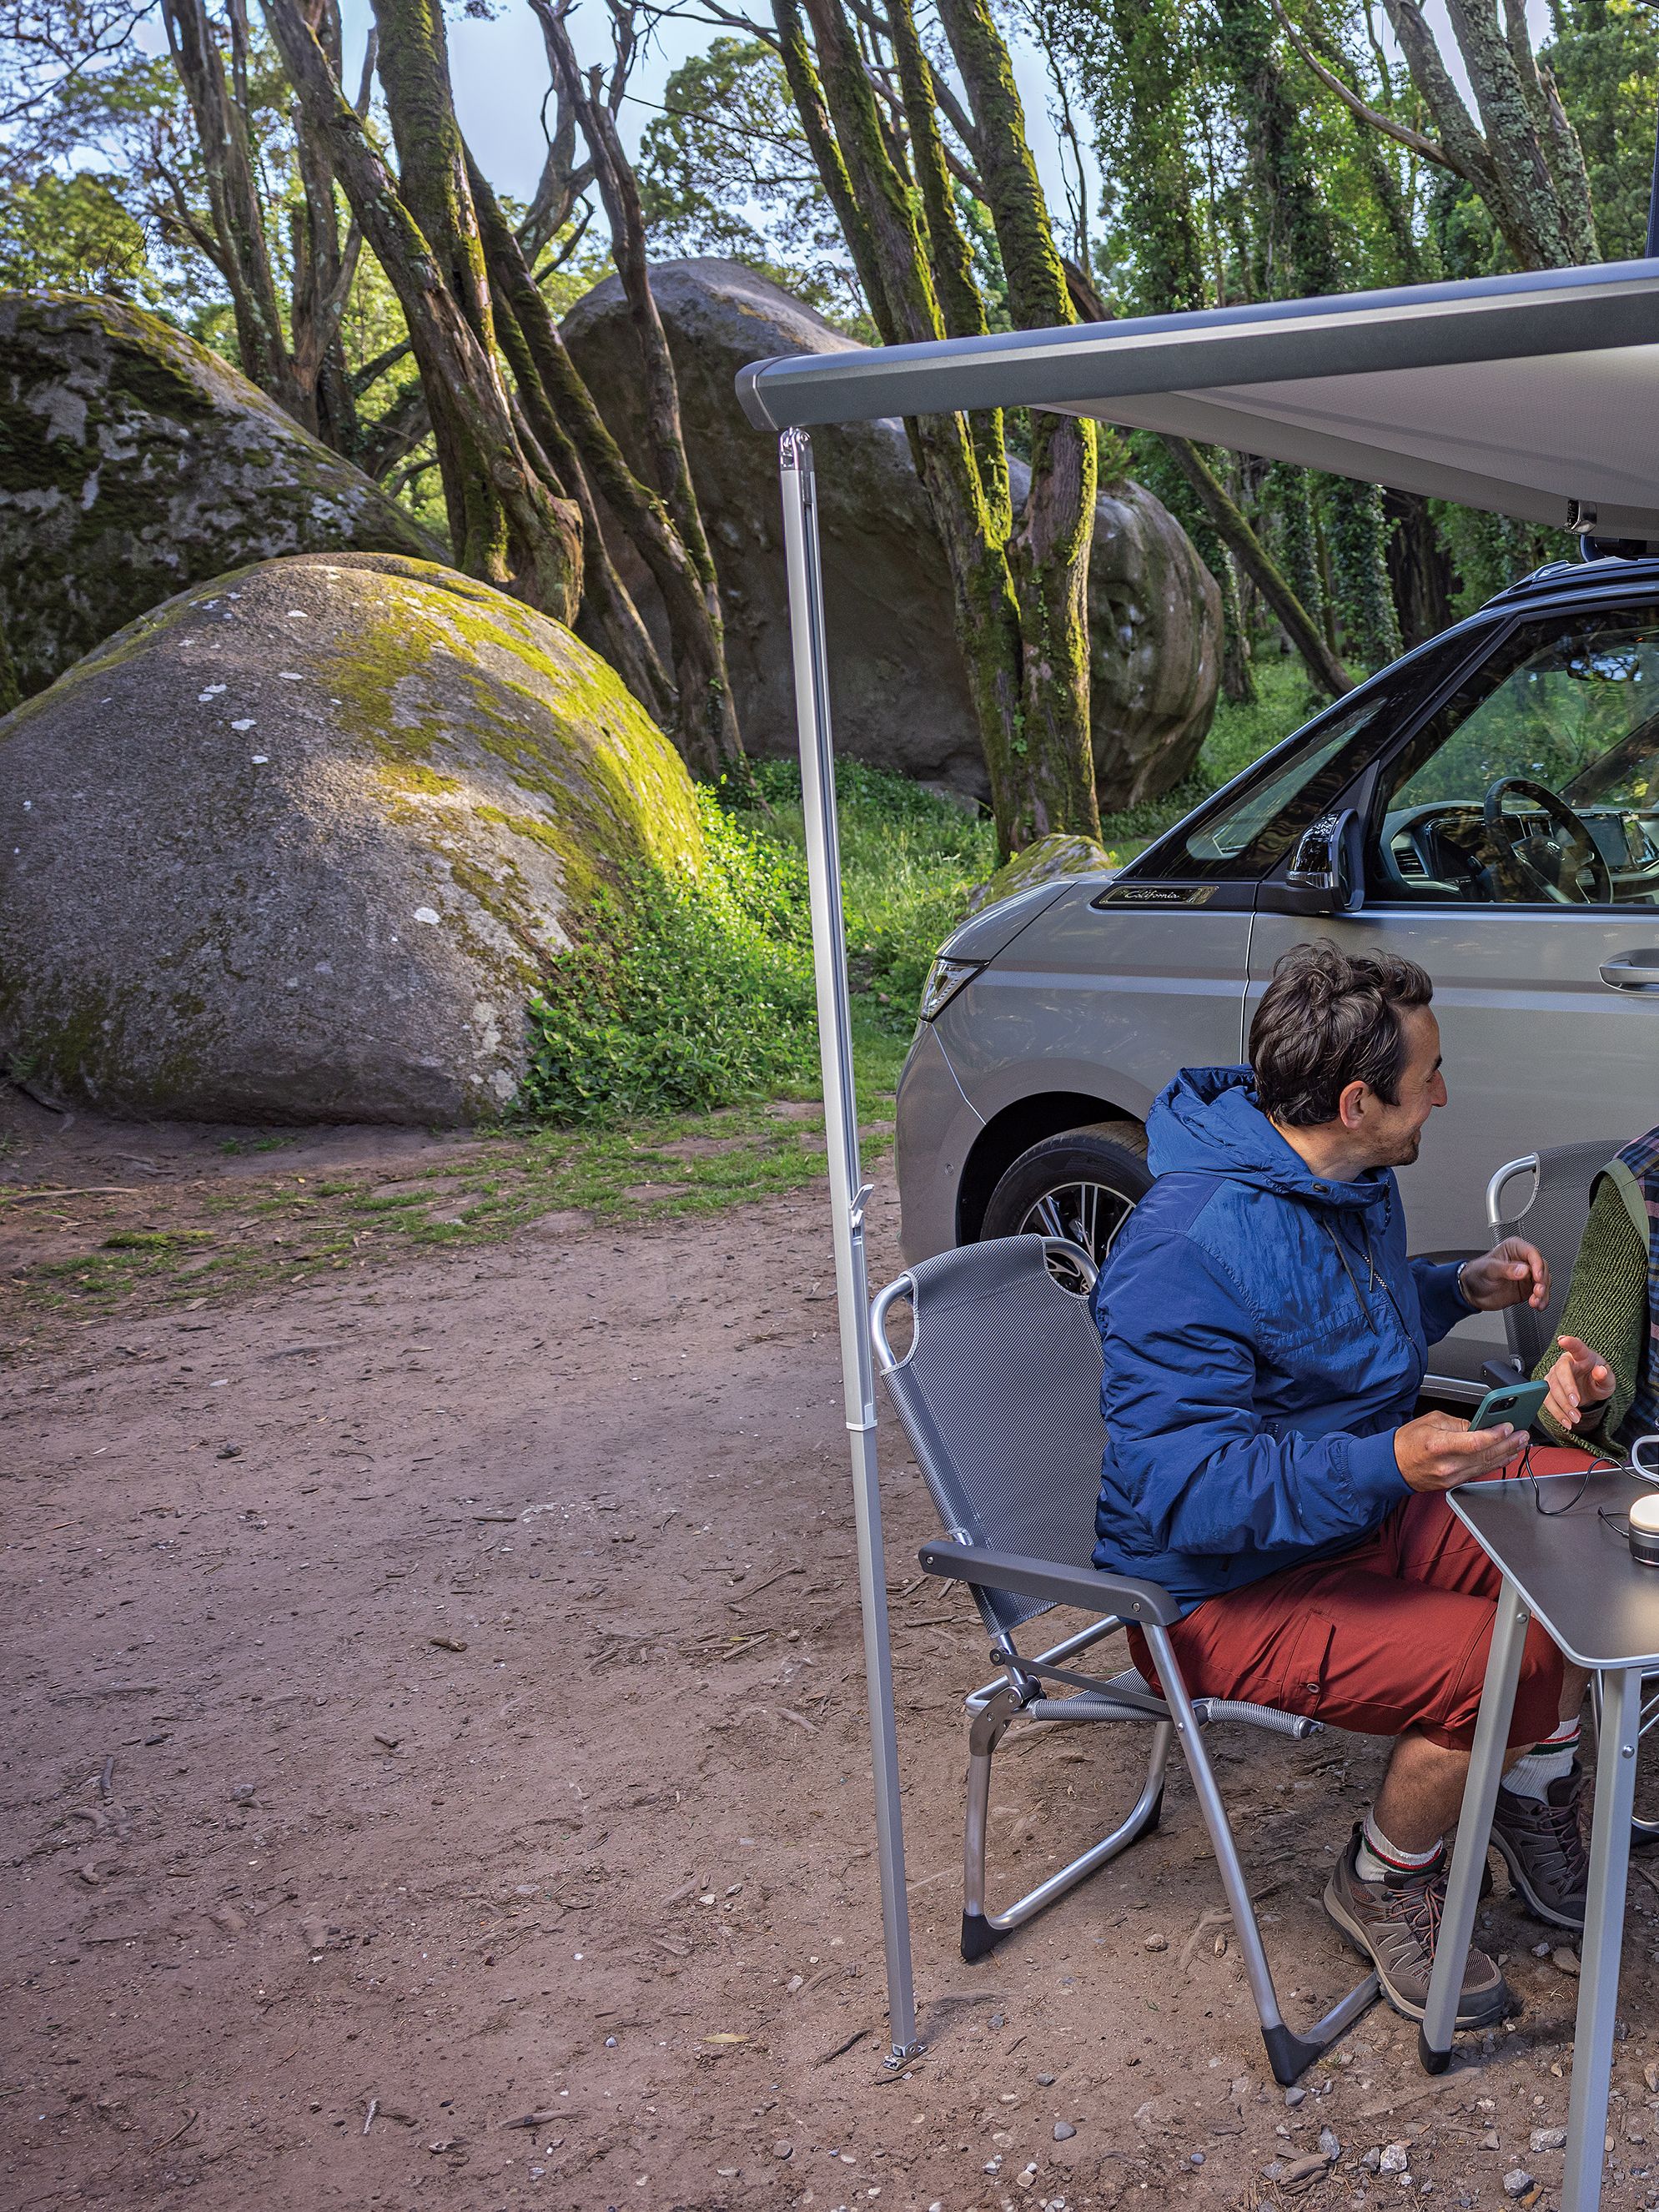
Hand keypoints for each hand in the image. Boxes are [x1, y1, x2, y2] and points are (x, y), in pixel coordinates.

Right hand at [1393, 1408, 1518, 1492]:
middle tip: (1522, 1435)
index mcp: (1439, 1445)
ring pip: (1487, 1465)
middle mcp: (1448, 1464)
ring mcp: (1452, 1477)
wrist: (1392, 1466)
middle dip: (1508, 1444)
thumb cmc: (1408, 1442)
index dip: (1496, 1435)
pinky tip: (1505, 1456)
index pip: (1476, 1442)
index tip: (1509, 1427)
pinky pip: (1480, 1473)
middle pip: (1486, 1454)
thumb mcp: (1431, 1421)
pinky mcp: (1455, 1483)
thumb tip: (1481, 1424)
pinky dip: (1495, 1464)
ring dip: (1506, 1454)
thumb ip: (1458, 1423)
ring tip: (1520, 1444)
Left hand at [1458, 1236, 1549, 1312]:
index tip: (1537, 1277)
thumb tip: (1523, 1270)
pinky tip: (1538, 1305)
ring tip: (1535, 1302)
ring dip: (1543, 1293)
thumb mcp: (1488, 1269)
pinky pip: (1540, 1293)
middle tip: (1537, 1292)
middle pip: (1542, 1268)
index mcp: (1513, 1248)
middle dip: (1542, 1282)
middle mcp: (1523, 1260)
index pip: (1532, 1253)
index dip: (1537, 1265)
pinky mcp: (1528, 1288)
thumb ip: (1505, 1269)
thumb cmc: (1476, 1274)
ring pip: (1544, 1281)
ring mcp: (1527, 1275)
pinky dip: (1542, 1300)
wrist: (1471, 1292)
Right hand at [1542, 1335, 1613, 1434]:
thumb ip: (1606, 1376)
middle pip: (1561, 1372)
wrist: (1589, 1388)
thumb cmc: (1598, 1380)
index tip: (1562, 1340)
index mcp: (1582, 1356)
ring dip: (1562, 1405)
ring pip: (1551, 1388)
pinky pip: (1547, 1400)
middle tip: (1576, 1403)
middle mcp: (1565, 1363)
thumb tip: (1601, 1371)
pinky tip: (1566, 1421)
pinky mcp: (1548, 1387)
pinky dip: (1556, 1413)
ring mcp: (1554, 1374)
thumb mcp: (1608, 1381)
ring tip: (1575, 1418)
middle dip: (1567, 1389)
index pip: (1576, 1347)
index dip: (1570, 1343)